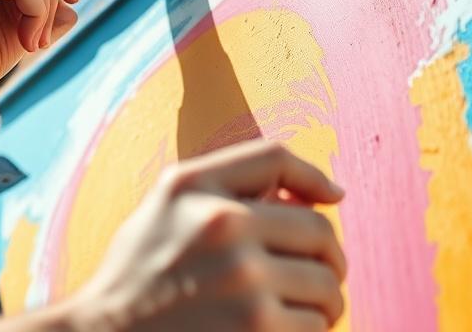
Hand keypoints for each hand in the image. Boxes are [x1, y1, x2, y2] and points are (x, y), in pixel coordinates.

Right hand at [69, 140, 346, 331]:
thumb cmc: (140, 272)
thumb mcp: (167, 203)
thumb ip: (229, 183)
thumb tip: (327, 195)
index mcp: (195, 185)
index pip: (278, 158)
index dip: (314, 176)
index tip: (332, 198)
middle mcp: (221, 224)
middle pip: (319, 230)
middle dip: (327, 255)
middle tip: (318, 274)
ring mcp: (242, 280)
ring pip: (325, 284)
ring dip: (322, 301)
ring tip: (296, 308)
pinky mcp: (257, 330)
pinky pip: (314, 326)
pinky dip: (308, 330)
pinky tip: (279, 330)